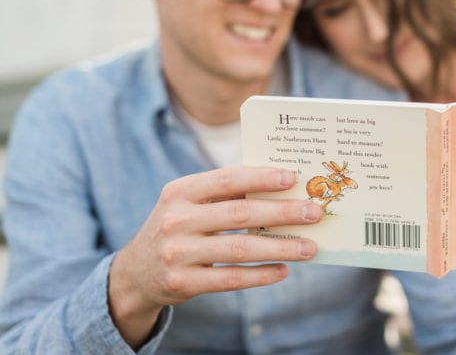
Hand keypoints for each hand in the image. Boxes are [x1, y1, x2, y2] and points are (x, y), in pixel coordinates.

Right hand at [108, 166, 322, 346]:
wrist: (136, 272)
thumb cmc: (179, 227)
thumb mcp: (190, 203)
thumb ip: (226, 194)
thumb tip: (282, 188)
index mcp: (180, 191)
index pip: (226, 179)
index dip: (260, 177)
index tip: (292, 178)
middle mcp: (176, 219)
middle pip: (240, 214)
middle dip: (282, 212)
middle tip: (314, 213)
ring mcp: (178, 253)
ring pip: (240, 249)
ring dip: (281, 248)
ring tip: (309, 247)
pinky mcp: (183, 282)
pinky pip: (231, 278)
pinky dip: (261, 274)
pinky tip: (283, 269)